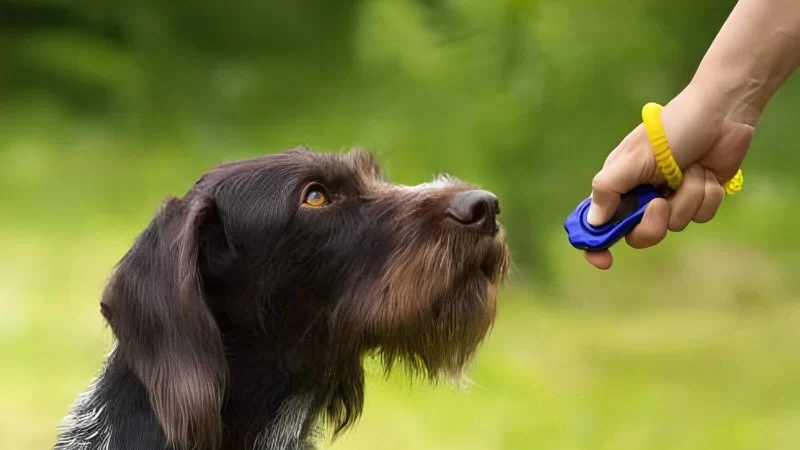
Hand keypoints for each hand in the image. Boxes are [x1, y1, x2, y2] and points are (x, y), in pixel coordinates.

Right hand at [584, 83, 753, 268]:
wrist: (721, 113)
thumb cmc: (672, 128)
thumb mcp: (633, 157)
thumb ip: (608, 188)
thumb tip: (594, 221)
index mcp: (618, 184)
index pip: (598, 222)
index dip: (596, 243)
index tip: (604, 260)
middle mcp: (641, 195)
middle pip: (639, 235)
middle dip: (653, 223)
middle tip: (661, 203)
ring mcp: (671, 198)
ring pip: (675, 225)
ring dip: (687, 198)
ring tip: (691, 170)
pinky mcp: (698, 198)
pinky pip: (700, 216)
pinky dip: (706, 195)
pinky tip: (707, 173)